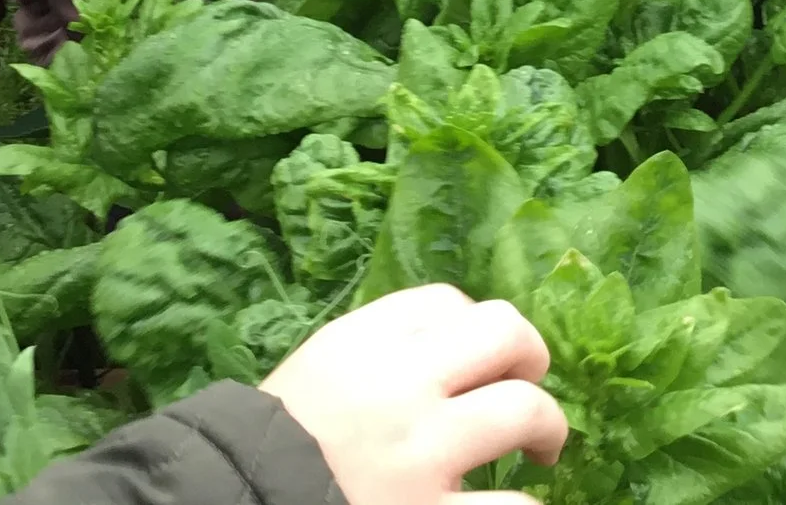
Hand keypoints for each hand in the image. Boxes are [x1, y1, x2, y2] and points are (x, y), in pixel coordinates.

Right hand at [260, 285, 568, 504]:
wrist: (239, 503)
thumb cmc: (275, 444)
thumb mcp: (318, 369)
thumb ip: (377, 349)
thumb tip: (454, 344)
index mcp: (363, 341)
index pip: (447, 301)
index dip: (472, 329)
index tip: (473, 362)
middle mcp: (399, 386)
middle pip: (504, 331)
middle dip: (529, 357)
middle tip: (526, 387)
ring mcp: (421, 452)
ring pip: (526, 410)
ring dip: (547, 428)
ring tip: (541, 451)